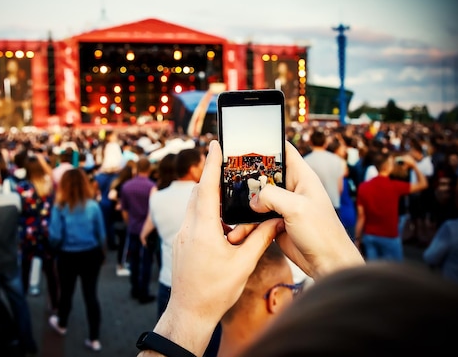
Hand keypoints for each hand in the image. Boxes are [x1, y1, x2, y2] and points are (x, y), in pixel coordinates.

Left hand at [156, 140, 279, 355]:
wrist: (189, 313)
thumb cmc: (215, 291)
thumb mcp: (243, 264)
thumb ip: (260, 239)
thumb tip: (276, 220)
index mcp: (203, 229)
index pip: (206, 187)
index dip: (211, 164)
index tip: (215, 144)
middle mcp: (189, 228)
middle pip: (198, 193)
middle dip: (212, 176)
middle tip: (227, 164)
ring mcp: (182, 235)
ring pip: (195, 206)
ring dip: (210, 196)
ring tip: (229, 192)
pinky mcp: (182, 244)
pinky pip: (194, 219)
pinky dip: (207, 212)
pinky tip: (223, 222)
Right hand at [231, 141, 363, 278]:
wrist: (327, 264)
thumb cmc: (322, 233)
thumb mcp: (297, 208)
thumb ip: (272, 196)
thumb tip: (253, 201)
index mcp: (302, 177)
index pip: (284, 151)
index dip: (267, 144)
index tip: (246, 143)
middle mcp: (291, 189)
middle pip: (265, 174)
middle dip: (248, 176)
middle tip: (229, 177)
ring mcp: (283, 206)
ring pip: (257, 198)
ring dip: (244, 204)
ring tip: (229, 209)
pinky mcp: (276, 223)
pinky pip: (256, 218)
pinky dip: (246, 223)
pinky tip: (238, 230)